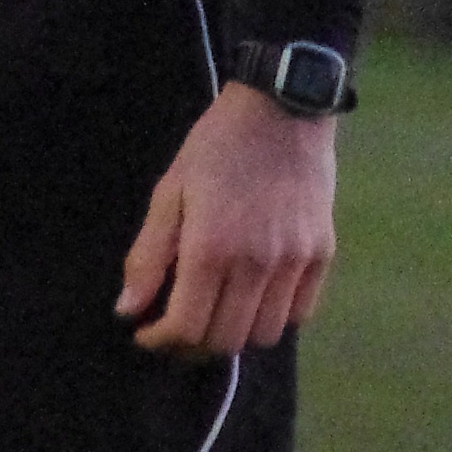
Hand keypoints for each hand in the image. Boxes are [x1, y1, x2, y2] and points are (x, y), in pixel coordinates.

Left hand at [117, 81, 340, 356]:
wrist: (284, 107)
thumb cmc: (218, 145)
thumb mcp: (170, 190)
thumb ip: (148, 254)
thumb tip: (129, 310)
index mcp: (211, 248)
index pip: (186, 328)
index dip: (160, 341)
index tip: (147, 331)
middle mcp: (256, 263)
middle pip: (224, 340)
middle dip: (192, 344)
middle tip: (177, 324)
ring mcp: (294, 261)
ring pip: (264, 334)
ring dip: (235, 334)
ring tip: (217, 311)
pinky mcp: (322, 252)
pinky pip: (300, 313)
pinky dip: (274, 316)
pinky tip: (254, 296)